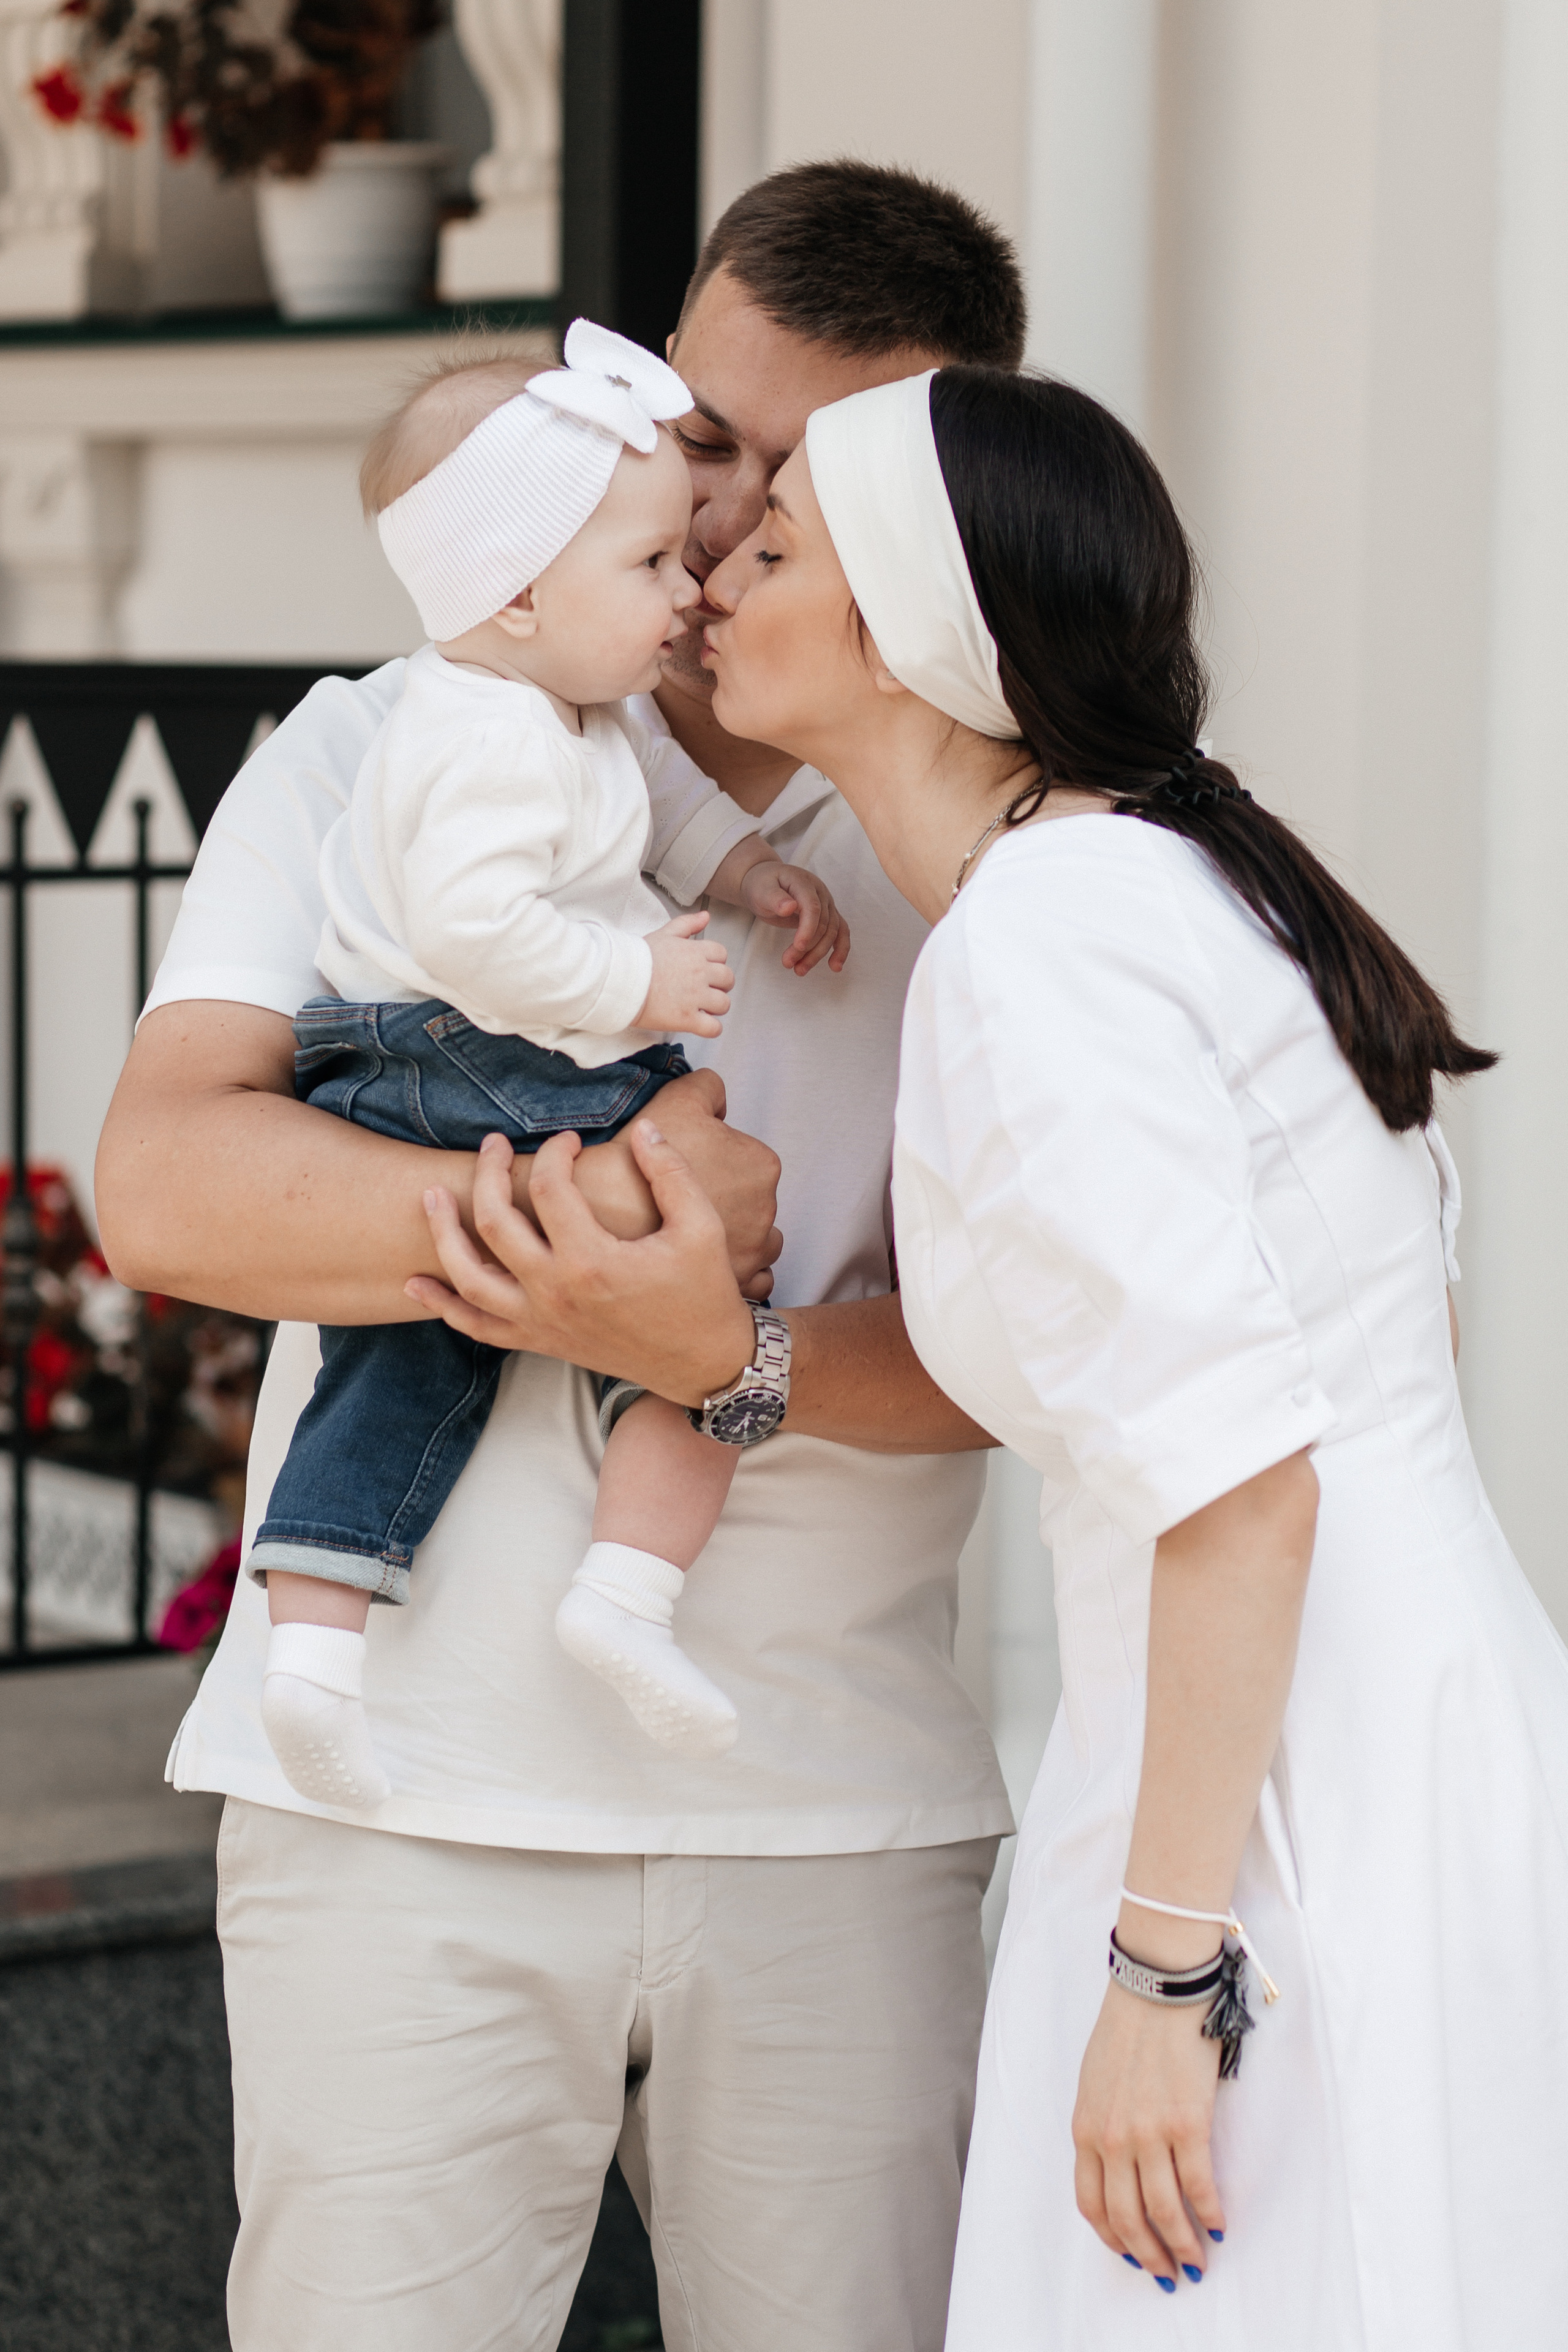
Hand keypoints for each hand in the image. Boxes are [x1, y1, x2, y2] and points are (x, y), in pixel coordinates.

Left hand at [407, 1123, 759, 1403]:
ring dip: (444, 1234)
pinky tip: (418, 1282)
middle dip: (487, 1173)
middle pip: (495, 1221)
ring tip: (432, 1197)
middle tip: (492, 1145)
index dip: (556, 1152)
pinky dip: (444, 1306)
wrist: (703, 1363)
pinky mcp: (540, 1341)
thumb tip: (643, 1131)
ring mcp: (542, 1320)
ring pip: (469, 1276)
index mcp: (592, 1259)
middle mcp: (555, 1292)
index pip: (551, 1187)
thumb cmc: (705, 1294)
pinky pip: (477, 1327)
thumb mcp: (701, 1227)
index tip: (569, 1141)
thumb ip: (670, 1173)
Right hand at [572, 1067, 780, 1291]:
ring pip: (758, 1242)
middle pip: (753, 1200)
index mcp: (760, 1166)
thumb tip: (717, 1097)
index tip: (687, 1164)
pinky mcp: (736, 1286)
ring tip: (695, 1233)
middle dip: (727, 1198)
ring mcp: (754, 1254)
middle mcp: (767, 1213)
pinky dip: (736, 1272)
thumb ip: (708, 1087)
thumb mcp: (677, 1099)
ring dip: (738, 1238)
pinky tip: (709, 1265)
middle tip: (680, 1198)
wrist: (600, 1217)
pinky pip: (753, 1281)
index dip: (714, 1157)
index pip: (746, 1156)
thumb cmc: (640, 1160)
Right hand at [638, 910, 734, 1034]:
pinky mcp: (687, 1019)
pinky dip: (711, 1028)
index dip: (715, 962)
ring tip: (701, 1007)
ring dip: (716, 1007)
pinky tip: (701, 1024)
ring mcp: (695, 997)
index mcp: (695, 952)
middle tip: (704, 989)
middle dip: (720, 984)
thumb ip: (687, 924)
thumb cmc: (638, 959)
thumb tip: (705, 916)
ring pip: (724, 1004)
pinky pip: (713, 1028)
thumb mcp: (664, 934)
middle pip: (728, 979)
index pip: (722, 955)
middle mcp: (700, 973)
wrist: (620, 981)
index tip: (704, 969)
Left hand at [739, 859, 850, 974]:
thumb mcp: (761, 890)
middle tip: (788, 963)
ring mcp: (826, 904)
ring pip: (832, 932)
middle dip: (807, 948)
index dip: (808, 929)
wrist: (765, 882)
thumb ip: (774, 898)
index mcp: (804, 883)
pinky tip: (835, 967)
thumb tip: (790, 907)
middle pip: (822, 924)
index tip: (798, 947)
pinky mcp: (827, 915)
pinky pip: (840, 932)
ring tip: (799, 970)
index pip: (813, 908)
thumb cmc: (762, 885)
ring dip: (818, 954)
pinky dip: (840, 949)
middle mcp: (820, 892)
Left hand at [1072, 1977, 1225, 2290]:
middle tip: (1170, 2274)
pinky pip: (1198, 2185)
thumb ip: (1101, 2126)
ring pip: (1164, 2211)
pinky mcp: (1187, 2123)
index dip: (1113, 2239)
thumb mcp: (1095, 2082)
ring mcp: (1149, 2133)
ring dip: (1182, 2245)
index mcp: (1085, 2128)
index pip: (1092, 2204)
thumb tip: (1120, 2170)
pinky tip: (1218, 2225)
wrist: (1156, 1987)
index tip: (1132, 2255)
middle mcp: (1112, 2138)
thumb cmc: (1126, 2029)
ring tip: (1197, 2261)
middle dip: (1150, 2254)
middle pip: (1128, 2218)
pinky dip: (1209, 2213)